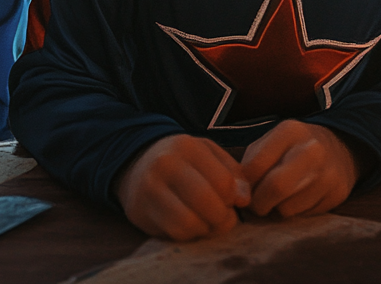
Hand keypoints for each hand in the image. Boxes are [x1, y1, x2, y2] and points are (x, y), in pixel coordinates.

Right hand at [115, 134, 250, 240]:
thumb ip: (232, 172)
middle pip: (206, 202)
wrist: (137, 165)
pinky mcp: (140, 212)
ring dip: (205, 228)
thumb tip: (244, 199)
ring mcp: (150, 189)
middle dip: (222, 217)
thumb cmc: (182, 161)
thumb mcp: (208, 154)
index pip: (223, 181)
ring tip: (207, 221)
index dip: (234, 198)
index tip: (232, 200)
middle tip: (223, 216)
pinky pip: (174, 233)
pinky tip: (191, 224)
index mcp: (186, 146)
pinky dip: (189, 234)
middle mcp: (165, 165)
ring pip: (189, 223)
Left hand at [241, 120, 362, 218]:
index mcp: (290, 131)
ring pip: (288, 209)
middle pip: (275, 188)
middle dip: (259, 204)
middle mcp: (312, 150)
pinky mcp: (337, 194)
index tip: (245, 190)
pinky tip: (300, 198)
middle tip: (258, 205)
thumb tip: (240, 194)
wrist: (341, 147)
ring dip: (277, 209)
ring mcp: (328, 173)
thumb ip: (252, 163)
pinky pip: (304, 215)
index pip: (255, 167)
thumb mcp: (272, 143)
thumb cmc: (294, 148)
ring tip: (282, 198)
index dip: (244, 185)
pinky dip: (296, 212)